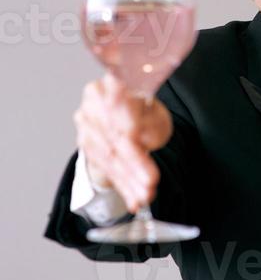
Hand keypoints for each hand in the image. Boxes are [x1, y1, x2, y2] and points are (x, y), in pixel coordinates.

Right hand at [73, 72, 172, 212]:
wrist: (122, 114)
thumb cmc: (143, 111)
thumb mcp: (156, 112)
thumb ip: (151, 121)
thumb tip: (141, 139)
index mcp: (114, 80)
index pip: (118, 97)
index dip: (125, 116)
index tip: (135, 134)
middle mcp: (95, 98)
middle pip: (115, 134)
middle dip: (135, 162)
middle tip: (150, 181)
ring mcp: (86, 121)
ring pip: (110, 156)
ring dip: (129, 179)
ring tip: (146, 195)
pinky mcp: (85, 143)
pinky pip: (105, 168)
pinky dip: (123, 185)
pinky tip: (134, 199)